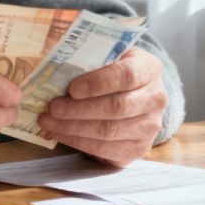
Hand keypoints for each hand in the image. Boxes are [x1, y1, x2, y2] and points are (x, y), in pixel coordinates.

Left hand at [36, 47, 166, 166]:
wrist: (136, 95)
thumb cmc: (114, 71)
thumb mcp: (109, 56)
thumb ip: (88, 58)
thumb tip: (54, 70)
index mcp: (149, 69)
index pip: (127, 75)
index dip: (98, 83)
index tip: (72, 88)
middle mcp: (155, 99)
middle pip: (117, 107)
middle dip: (79, 109)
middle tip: (52, 108)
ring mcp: (149, 127)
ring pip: (109, 131)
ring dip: (73, 128)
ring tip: (48, 122)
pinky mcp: (138, 149)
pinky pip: (105, 149)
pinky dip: (78, 142)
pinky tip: (59, 134)